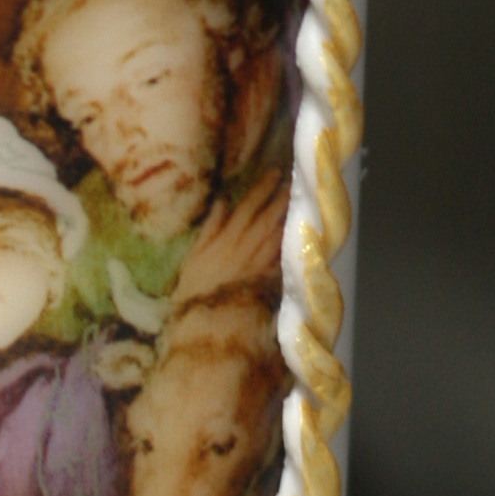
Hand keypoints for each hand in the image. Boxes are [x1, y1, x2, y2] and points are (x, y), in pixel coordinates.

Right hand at [171, 169, 287, 310]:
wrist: (204, 322)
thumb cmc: (194, 288)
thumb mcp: (194, 256)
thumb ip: (210, 228)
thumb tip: (223, 201)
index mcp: (227, 240)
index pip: (248, 207)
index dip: (263, 189)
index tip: (274, 172)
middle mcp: (246, 249)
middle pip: (269, 219)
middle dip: (282, 199)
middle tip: (294, 182)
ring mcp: (259, 266)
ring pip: (279, 236)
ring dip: (290, 218)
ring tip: (299, 203)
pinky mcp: (267, 282)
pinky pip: (283, 259)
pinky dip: (292, 246)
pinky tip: (300, 235)